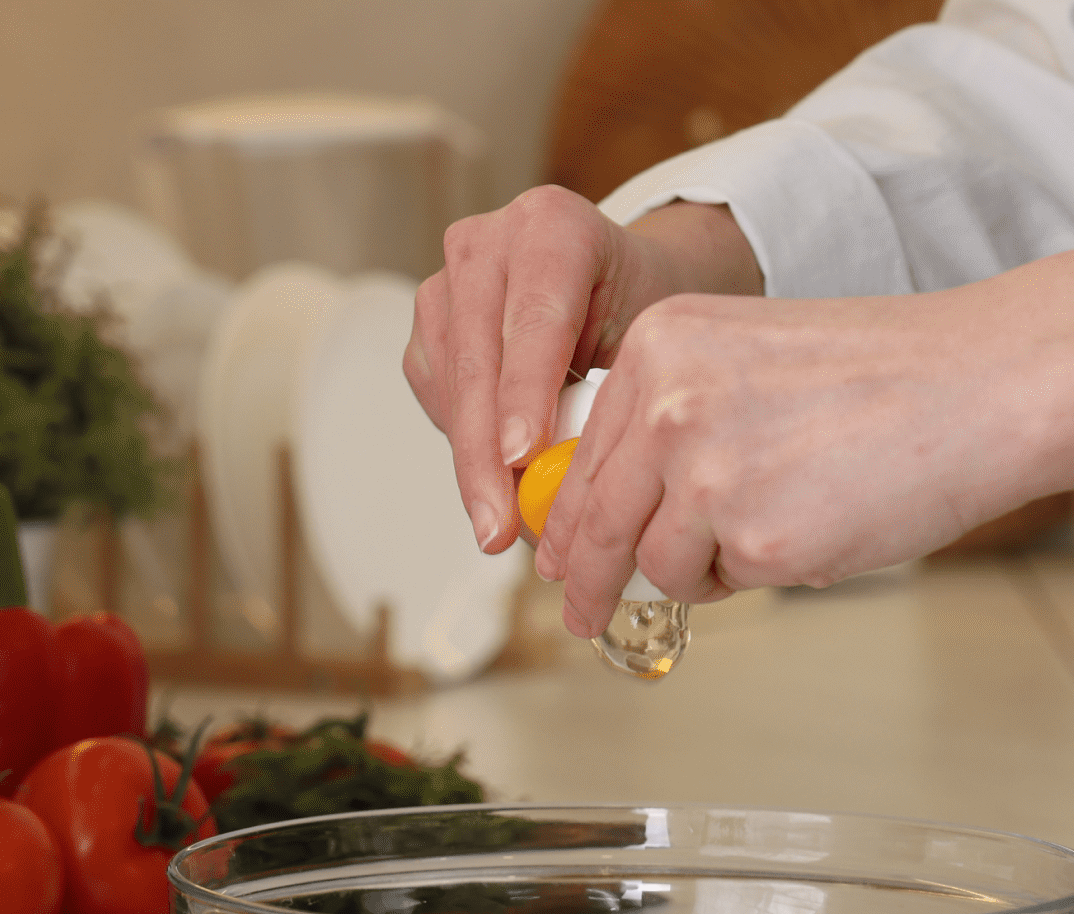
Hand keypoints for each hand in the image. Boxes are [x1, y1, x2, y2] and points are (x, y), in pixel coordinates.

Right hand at [404, 188, 760, 556]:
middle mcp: (488, 242)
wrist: (615, 282)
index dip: (523, 392)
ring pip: (448, 384)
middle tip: (498, 525)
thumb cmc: (639, 308)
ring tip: (499, 523)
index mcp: (552, 227)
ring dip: (470, 461)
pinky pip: (434, 394)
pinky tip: (492, 475)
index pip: (533, 319)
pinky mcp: (428, 322)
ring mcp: (448, 280)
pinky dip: (463, 442)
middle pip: (477, 359)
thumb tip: (565, 493)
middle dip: (485, 455)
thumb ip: (605, 399)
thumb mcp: (644, 341)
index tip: (519, 457)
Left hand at [538, 237, 1073, 637]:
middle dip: (586, 579)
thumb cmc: (891, 375)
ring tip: (780, 529)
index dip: (568, 518)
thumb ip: (676, 420)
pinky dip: (764, 574)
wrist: (987, 382)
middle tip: (581, 614)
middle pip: (592, 520)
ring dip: (703, 570)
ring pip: (658, 565)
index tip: (559, 556)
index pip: (580, 454)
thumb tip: (621, 511)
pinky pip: (728, 584)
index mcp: (659, 346)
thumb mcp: (749, 362)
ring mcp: (706, 474)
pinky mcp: (757, 538)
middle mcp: (666, 405)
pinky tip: (818, 526)